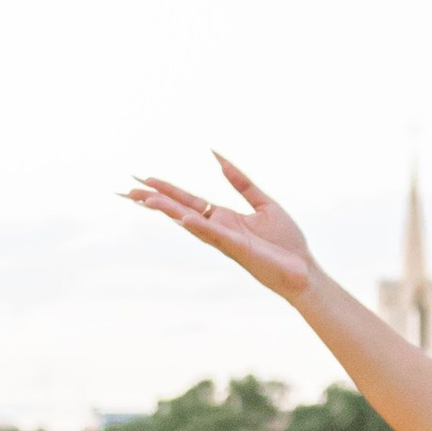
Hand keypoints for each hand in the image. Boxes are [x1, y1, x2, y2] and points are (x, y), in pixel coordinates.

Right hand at [123, 154, 316, 304]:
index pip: (188, 201)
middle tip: (127, 191)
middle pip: (179, 211)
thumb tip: (220, 158)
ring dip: (168, 211)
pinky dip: (198, 225)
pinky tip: (181, 216)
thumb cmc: (286, 243)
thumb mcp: (264, 203)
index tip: (144, 179)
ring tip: (145, 199)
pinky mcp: (238, 248)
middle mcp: (218, 230)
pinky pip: (214, 234)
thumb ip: (242, 182)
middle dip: (155, 201)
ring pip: (190, 222)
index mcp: (223, 218)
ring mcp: (225, 240)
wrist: (304, 272)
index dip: (166, 189)